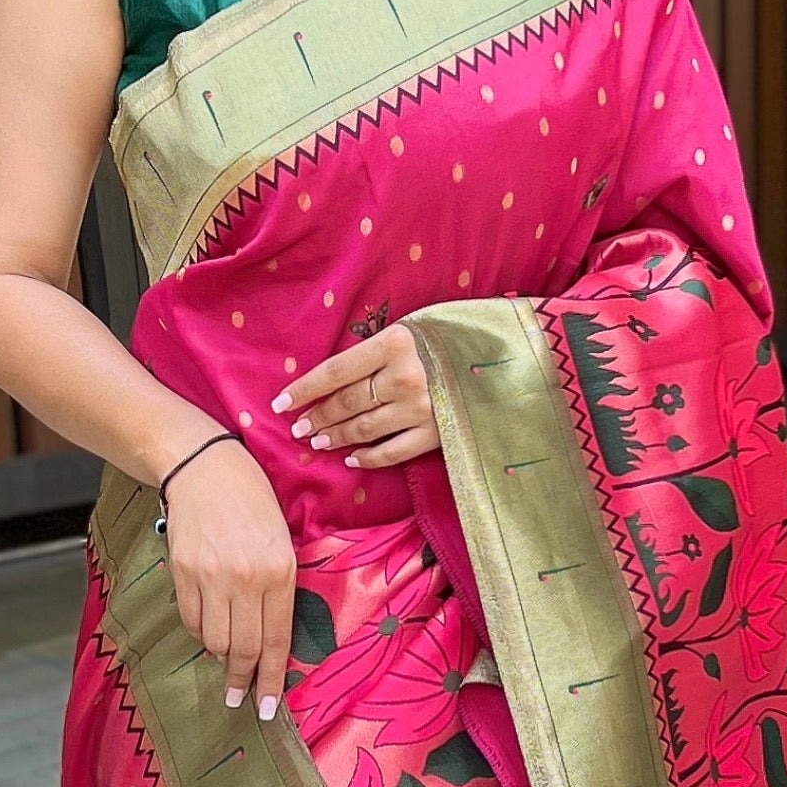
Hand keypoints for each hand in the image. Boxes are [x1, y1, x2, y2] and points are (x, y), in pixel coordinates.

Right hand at [162, 436, 296, 719]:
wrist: (205, 468)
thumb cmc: (253, 503)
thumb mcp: (282, 542)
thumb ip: (278, 590)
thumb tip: (268, 642)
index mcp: (279, 571)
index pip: (275, 640)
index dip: (270, 680)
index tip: (266, 708)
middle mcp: (245, 578)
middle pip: (243, 648)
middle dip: (242, 680)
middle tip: (239, 696)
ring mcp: (210, 576)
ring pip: (214, 640)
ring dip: (221, 654)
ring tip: (226, 653)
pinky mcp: (182, 572)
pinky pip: (191, 619)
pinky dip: (200, 631)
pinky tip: (208, 624)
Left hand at [271, 325, 437, 470]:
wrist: (506, 360)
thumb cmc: (453, 337)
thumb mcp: (413, 327)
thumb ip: (378, 349)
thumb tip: (335, 376)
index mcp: (395, 343)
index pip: (335, 371)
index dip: (303, 390)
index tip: (281, 403)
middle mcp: (406, 377)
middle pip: (347, 402)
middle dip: (317, 417)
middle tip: (298, 428)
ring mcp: (423, 409)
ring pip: (365, 428)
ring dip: (337, 437)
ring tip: (319, 441)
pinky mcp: (438, 433)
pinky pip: (393, 452)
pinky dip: (369, 458)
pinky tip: (352, 459)